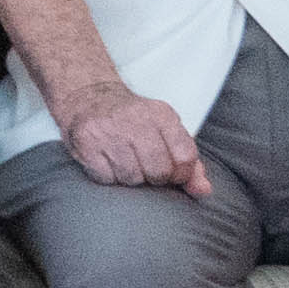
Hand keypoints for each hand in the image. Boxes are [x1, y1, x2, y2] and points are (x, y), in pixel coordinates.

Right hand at [56, 88, 210, 195]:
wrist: (89, 97)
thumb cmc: (135, 121)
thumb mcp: (167, 132)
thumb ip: (189, 163)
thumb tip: (203, 190)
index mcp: (161, 115)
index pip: (185, 157)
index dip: (182, 174)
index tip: (172, 172)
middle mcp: (135, 120)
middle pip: (159, 172)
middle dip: (155, 178)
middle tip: (146, 167)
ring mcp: (108, 131)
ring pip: (132, 178)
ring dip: (131, 177)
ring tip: (126, 162)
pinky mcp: (86, 142)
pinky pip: (106, 178)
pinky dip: (109, 176)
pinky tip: (108, 161)